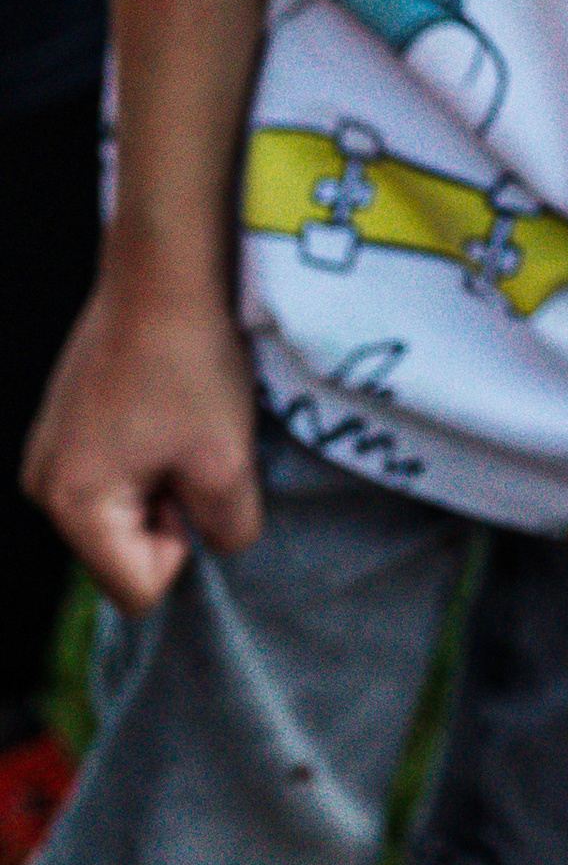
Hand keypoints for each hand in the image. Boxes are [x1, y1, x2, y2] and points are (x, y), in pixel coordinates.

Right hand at [23, 267, 261, 613]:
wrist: (162, 274)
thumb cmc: (189, 366)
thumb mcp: (228, 463)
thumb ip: (226, 531)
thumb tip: (212, 543)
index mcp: (72, 505)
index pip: (136, 590)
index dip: (182, 548)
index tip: (193, 481)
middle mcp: (42, 485)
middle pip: (123, 553)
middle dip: (170, 514)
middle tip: (189, 448)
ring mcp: (46, 451)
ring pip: (122, 512)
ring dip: (162, 482)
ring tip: (177, 423)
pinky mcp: (63, 424)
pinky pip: (112, 474)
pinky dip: (147, 454)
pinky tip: (163, 407)